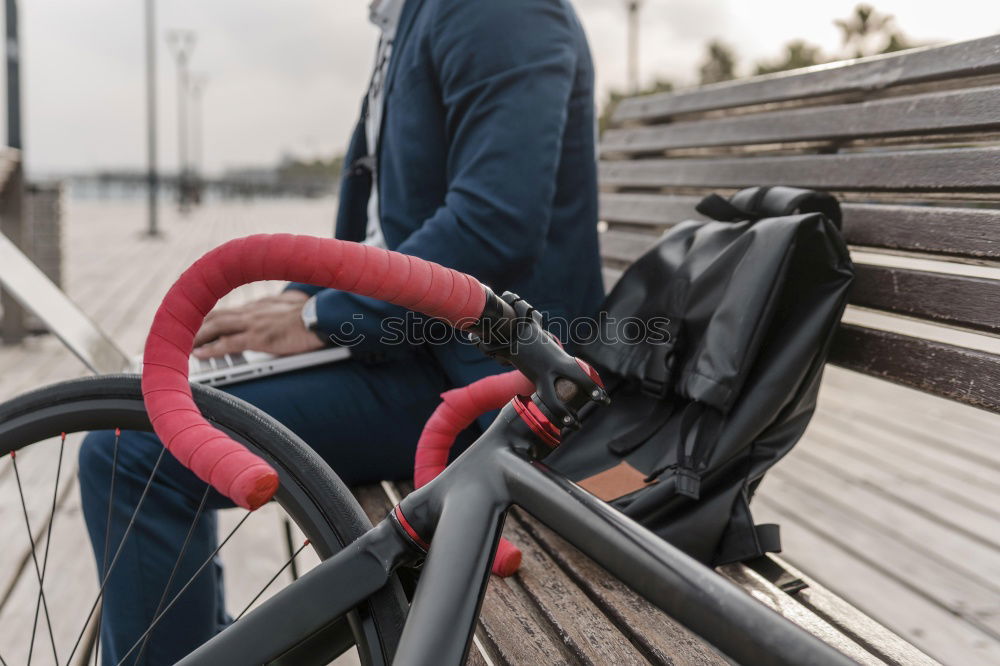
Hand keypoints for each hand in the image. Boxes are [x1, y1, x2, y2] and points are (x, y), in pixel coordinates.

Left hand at [193, 290, 326, 358]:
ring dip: (198, 337)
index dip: (211, 317)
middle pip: (216, 316)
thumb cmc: (314, 315)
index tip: (200, 326)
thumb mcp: (295, 307)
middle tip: (184, 339)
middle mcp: (253, 312)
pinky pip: (228, 344)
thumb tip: (288, 307)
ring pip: (216, 327)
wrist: (323, 318)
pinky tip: (200, 356)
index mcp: (261, 306)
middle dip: (197, 327)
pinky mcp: (259, 338)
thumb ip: (284, 308)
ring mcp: (254, 324)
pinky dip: (211, 349)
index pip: (229, 310)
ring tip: (185, 349)